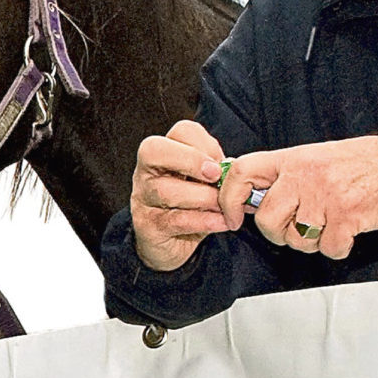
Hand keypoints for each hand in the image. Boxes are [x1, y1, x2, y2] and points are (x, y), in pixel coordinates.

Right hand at [129, 120, 232, 271]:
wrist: (170, 245)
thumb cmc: (191, 206)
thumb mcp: (204, 183)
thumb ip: (216, 170)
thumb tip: (235, 167)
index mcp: (164, 153)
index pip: (180, 131)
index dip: (204, 143)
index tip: (220, 163)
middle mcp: (146, 171)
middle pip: (154, 151)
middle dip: (190, 160)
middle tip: (216, 176)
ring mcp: (143, 199)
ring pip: (165, 189)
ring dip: (202, 196)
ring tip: (224, 206)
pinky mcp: (149, 227)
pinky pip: (175, 220)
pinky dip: (203, 220)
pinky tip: (222, 222)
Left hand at [217, 131, 377, 259]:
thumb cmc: (367, 162)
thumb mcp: (320, 156)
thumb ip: (288, 174)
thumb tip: (254, 199)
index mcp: (295, 157)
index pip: (241, 172)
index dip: (227, 198)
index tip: (233, 217)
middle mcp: (306, 174)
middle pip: (266, 218)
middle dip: (278, 233)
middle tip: (297, 228)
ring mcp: (326, 195)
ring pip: (297, 238)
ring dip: (312, 241)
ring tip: (331, 223)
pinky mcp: (347, 216)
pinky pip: (327, 250)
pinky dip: (339, 247)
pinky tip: (350, 230)